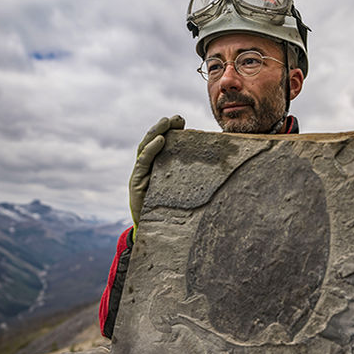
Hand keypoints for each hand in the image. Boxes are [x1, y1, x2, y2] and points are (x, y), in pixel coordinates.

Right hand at [129, 115, 184, 233]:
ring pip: (144, 148)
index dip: (169, 130)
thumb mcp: (183, 192)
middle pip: (151, 142)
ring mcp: (139, 176)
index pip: (160, 144)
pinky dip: (151, 149)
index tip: (182, 121)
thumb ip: (191, 177)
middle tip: (177, 118)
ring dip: (156, 132)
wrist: (156, 235)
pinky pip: (143, 163)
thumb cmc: (173, 214)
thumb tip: (217, 164)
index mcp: (156, 169)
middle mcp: (146, 170)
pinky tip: (160, 140)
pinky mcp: (135, 184)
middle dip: (163, 127)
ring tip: (168, 122)